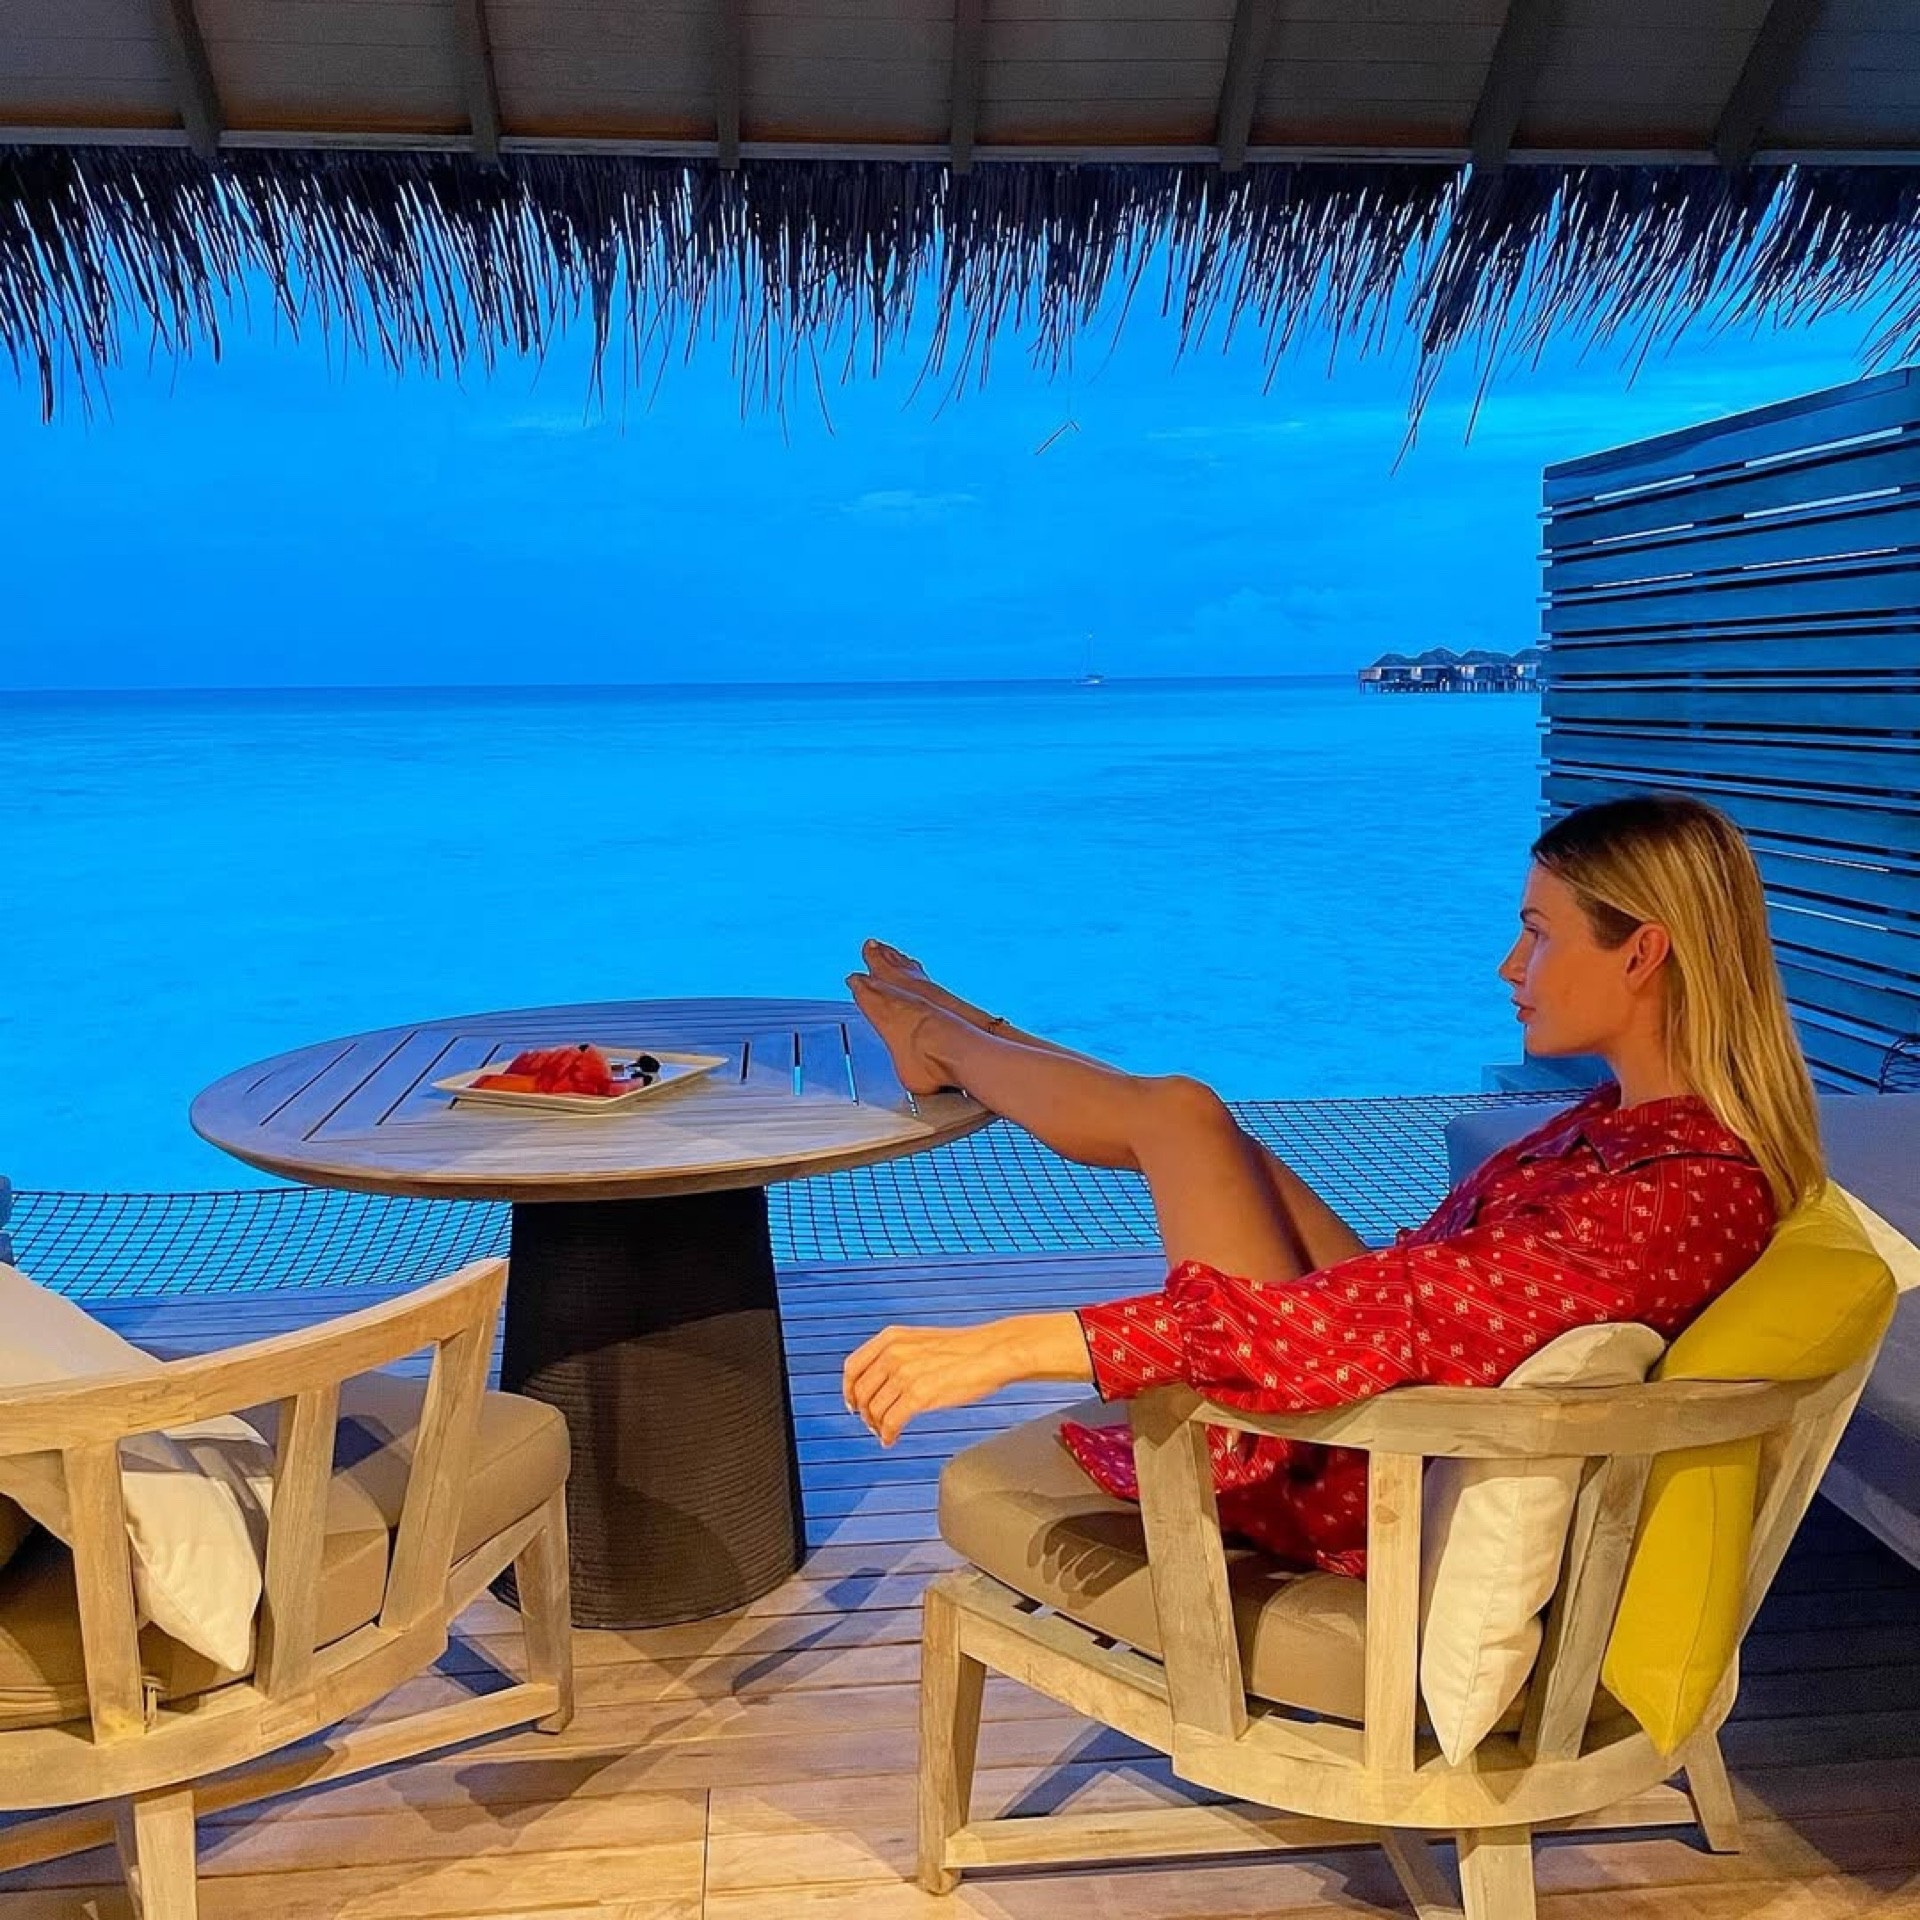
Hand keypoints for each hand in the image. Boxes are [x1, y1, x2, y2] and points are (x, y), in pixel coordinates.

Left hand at [842, 1312, 1092, 1446]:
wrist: (991, 1352)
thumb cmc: (963, 1349)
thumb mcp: (921, 1341)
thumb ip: (897, 1354)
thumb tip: (881, 1380)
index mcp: (891, 1337)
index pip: (852, 1367)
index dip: (848, 1390)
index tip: (852, 1403)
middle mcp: (893, 1353)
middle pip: (860, 1392)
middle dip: (863, 1412)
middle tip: (871, 1423)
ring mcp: (904, 1374)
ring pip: (874, 1410)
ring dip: (876, 1426)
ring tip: (884, 1433)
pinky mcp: (918, 1395)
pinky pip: (891, 1422)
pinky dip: (887, 1434)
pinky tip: (891, 1439)